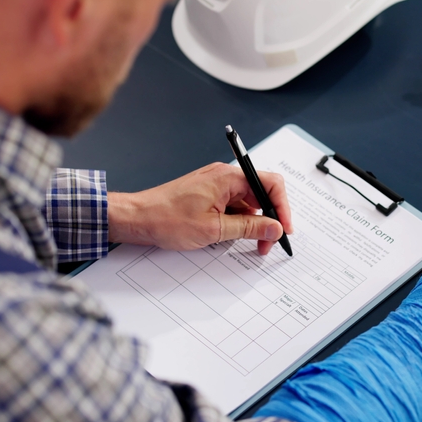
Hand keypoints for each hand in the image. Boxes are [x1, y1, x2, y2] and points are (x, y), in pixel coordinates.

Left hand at [107, 163, 293, 254]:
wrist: (137, 218)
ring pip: (247, 203)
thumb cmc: (166, 218)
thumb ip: (249, 228)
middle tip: (268, 243)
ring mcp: (216, 185)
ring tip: (251, 244)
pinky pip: (233, 207)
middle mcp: (224, 176)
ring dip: (253, 224)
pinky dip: (238, 222)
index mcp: (228, 177)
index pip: (270, 184)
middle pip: (261, 194)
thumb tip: (274, 228)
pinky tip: (233, 238)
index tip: (284, 229)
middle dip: (269, 220)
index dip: (283, 208)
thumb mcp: (214, 229)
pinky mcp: (208, 195)